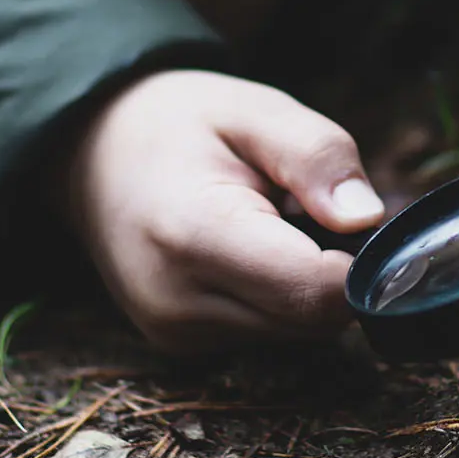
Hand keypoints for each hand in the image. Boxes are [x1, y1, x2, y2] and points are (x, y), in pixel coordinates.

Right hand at [60, 70, 384, 352]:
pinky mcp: (180, 345)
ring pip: (296, 331)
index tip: (351, 215)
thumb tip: (367, 219)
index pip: (317, 292)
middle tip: (304, 208)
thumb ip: (317, 156)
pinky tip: (247, 251)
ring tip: (267, 224)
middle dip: (334, 268)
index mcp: (195, 236)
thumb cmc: (179, 124)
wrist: (91, 152)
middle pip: (315, 319)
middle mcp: (179, 302)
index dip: (360, 260)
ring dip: (304, 283)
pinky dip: (276, 296)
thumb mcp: (255, 111)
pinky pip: (266, 330)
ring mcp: (175, 333)